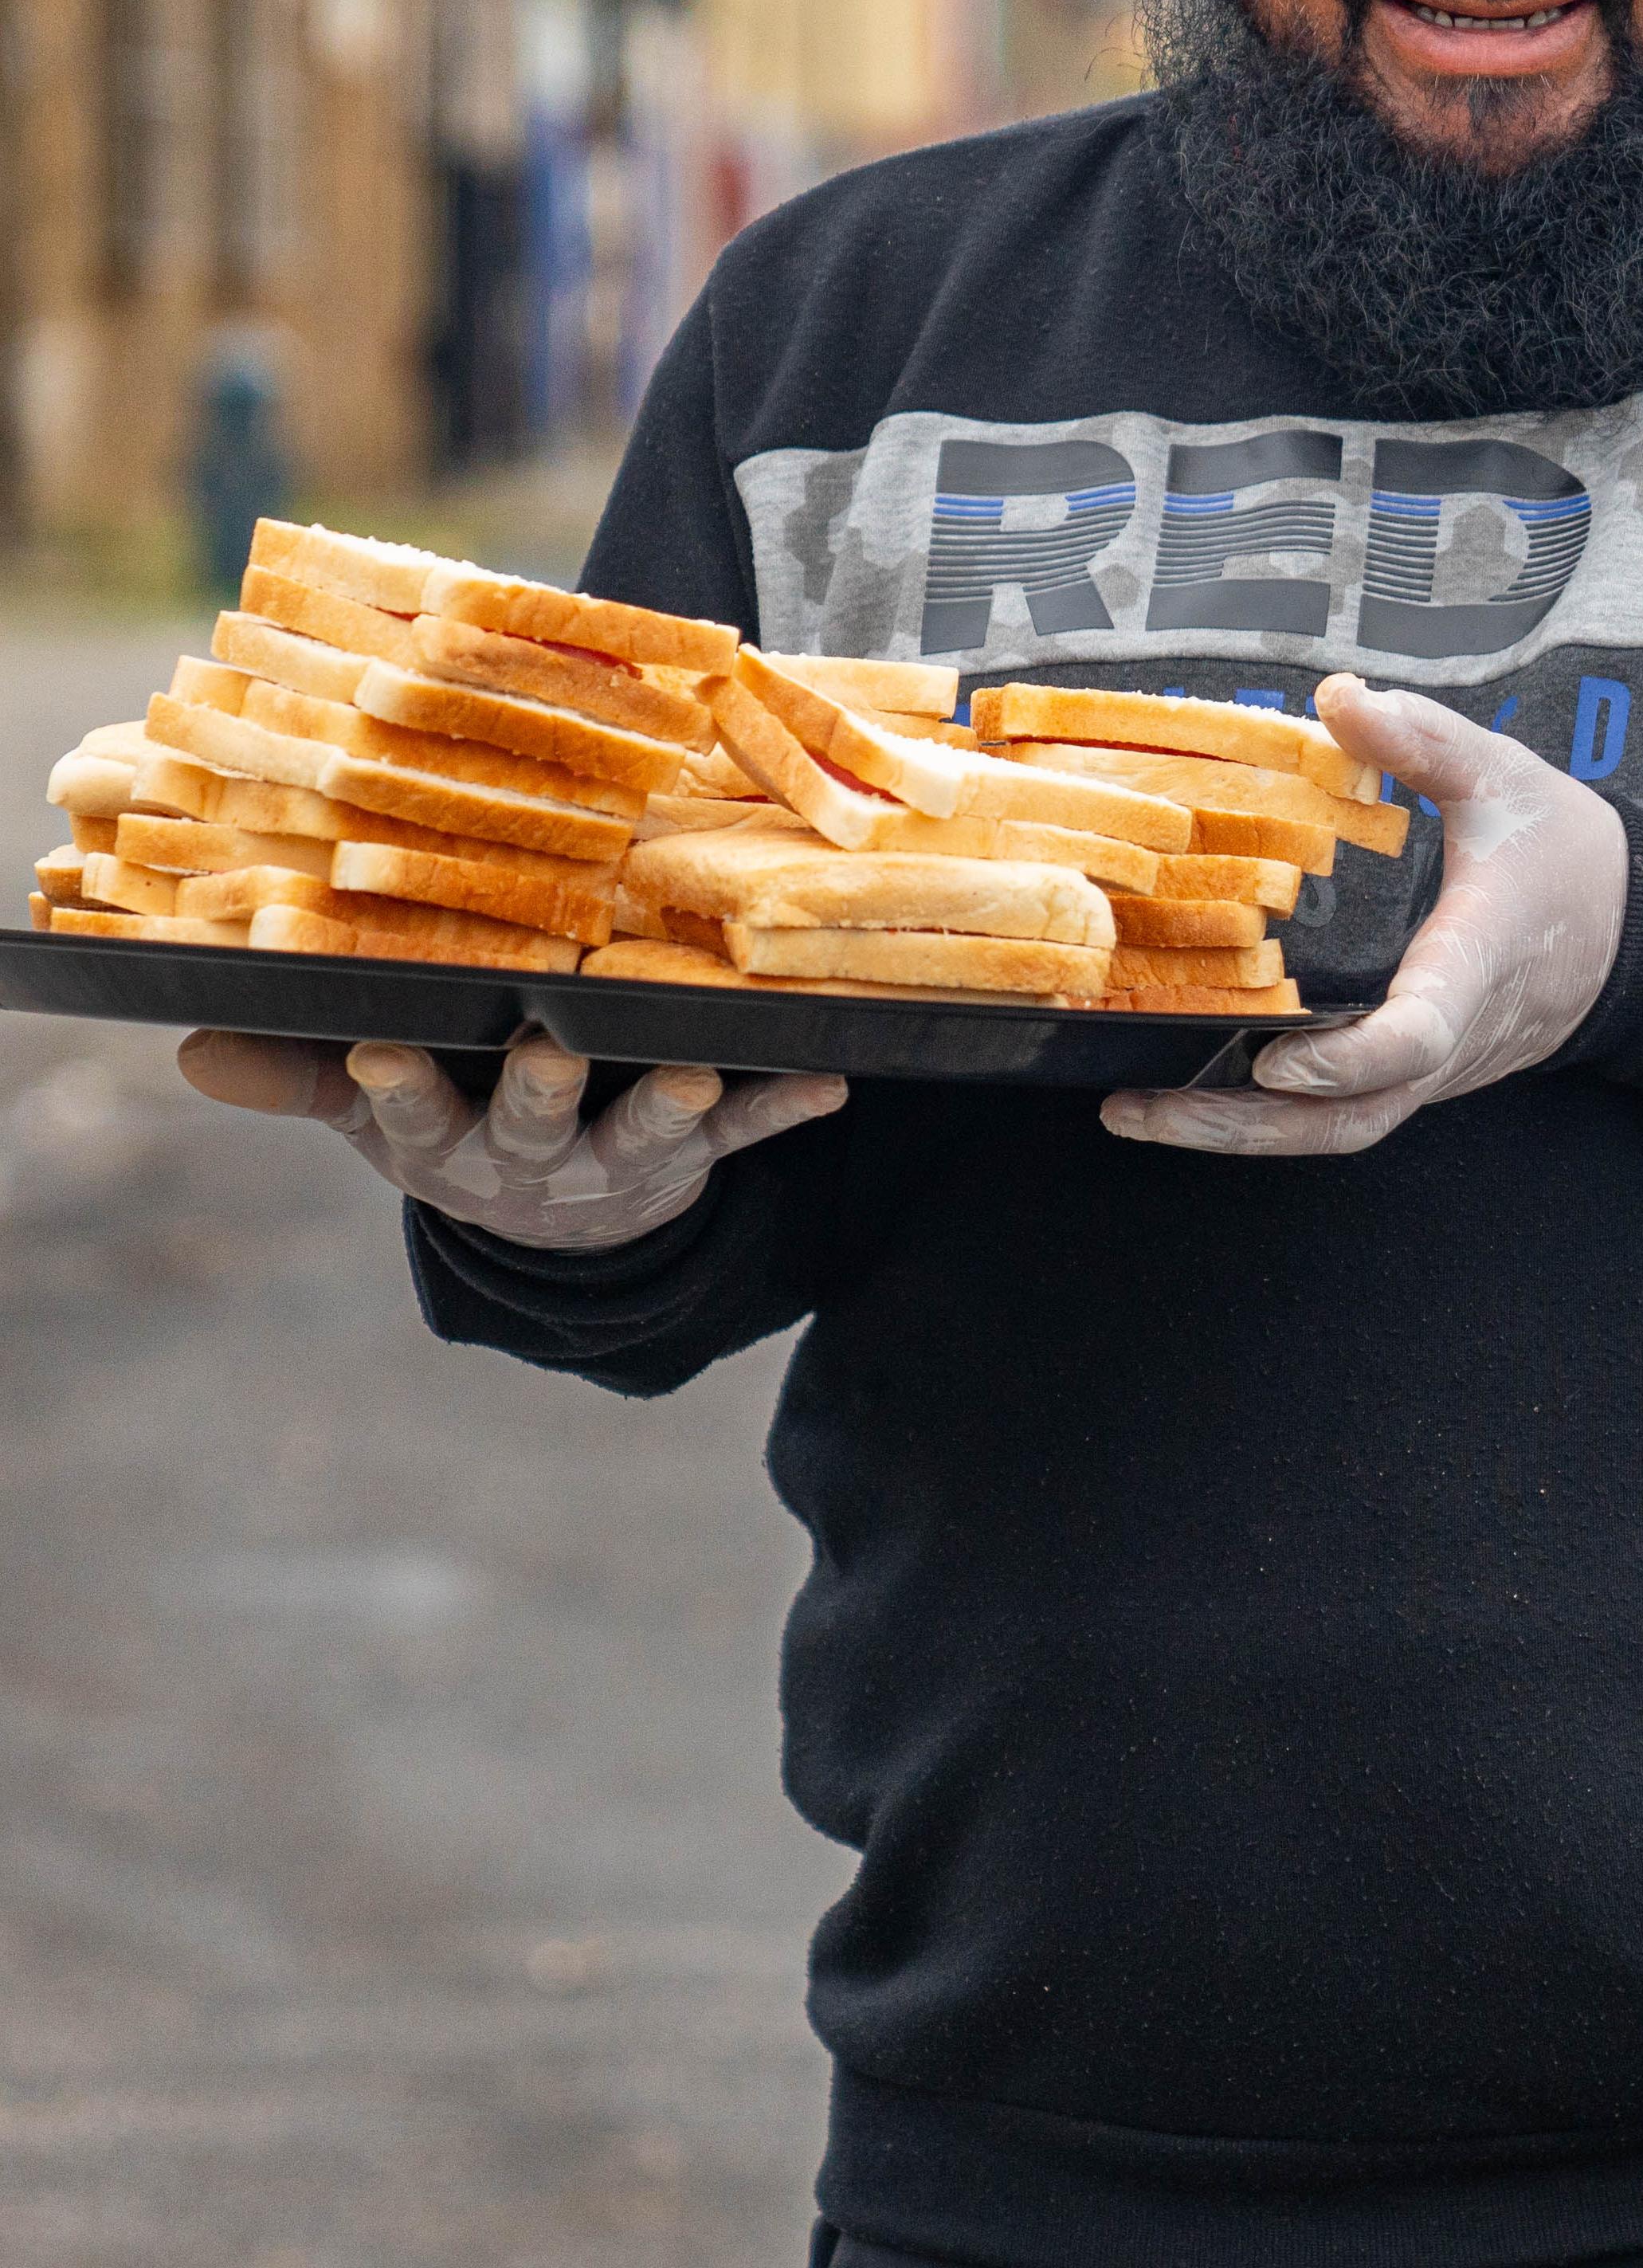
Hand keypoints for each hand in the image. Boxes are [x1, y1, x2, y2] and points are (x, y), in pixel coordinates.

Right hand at [176, 1024, 846, 1248]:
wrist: (553, 1220)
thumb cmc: (451, 1122)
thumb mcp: (368, 1109)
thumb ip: (292, 1077)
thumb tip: (185, 1050)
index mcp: (443, 1142)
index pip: (406, 1115)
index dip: (394, 1088)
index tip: (377, 1047)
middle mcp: (529, 1161)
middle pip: (527, 1128)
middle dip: (535, 1093)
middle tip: (546, 1051)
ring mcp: (614, 1164)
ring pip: (641, 1140)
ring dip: (669, 1109)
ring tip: (693, 1076)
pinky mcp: (689, 1158)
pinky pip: (742, 1137)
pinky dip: (783, 1111)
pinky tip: (832, 1086)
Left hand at [1100, 674, 1627, 1161]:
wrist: (1635, 933)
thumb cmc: (1565, 854)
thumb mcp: (1504, 775)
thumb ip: (1423, 738)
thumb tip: (1339, 697)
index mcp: (1472, 964)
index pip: (1415, 1037)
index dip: (1344, 1059)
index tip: (1273, 1053)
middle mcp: (1450, 1039)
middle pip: (1347, 1117)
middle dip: (1241, 1124)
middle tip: (1138, 1107)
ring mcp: (1433, 1072)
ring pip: (1336, 1131)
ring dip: (1235, 1133)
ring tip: (1137, 1113)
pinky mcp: (1416, 1078)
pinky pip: (1340, 1117)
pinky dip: (1264, 1119)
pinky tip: (1190, 1094)